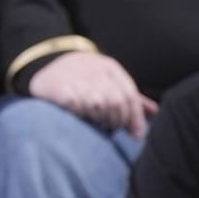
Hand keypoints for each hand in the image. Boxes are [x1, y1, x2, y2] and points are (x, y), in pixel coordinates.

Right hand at [29, 50, 155, 138]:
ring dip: (99, 118)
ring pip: (99, 106)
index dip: (135, 119)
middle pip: (116, 103)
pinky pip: (79, 107)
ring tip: (96, 120)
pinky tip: (80, 115)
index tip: (137, 135)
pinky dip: (81, 114)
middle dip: (118, 121)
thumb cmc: (82, 75)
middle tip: (113, 128)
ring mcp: (77, 78)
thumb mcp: (107, 79)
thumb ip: (129, 96)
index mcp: (109, 67)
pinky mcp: (62, 89)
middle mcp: (95, 70)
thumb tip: (154, 111)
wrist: (44, 62)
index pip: (130, 96)